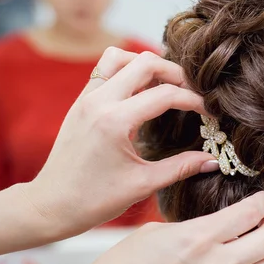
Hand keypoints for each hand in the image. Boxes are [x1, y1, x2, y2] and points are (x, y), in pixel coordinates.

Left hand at [23, 48, 218, 236]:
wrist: (50, 206)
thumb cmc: (93, 200)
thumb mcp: (142, 184)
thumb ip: (181, 167)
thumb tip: (212, 160)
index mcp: (114, 121)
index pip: (165, 94)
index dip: (193, 101)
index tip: (208, 113)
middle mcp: (98, 101)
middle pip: (145, 62)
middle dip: (175, 73)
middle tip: (191, 92)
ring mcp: (86, 98)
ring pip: (121, 57)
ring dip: (146, 65)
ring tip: (164, 86)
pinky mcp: (80, 102)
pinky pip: (105, 70)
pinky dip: (127, 72)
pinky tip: (141, 94)